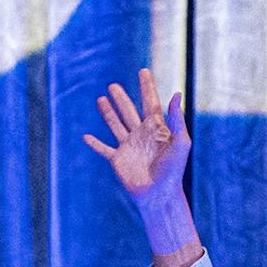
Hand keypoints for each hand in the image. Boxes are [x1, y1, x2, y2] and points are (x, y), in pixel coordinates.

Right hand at [84, 68, 200, 266]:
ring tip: (101, 99)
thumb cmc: (173, 171)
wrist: (159, 195)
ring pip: (115, 125)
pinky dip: (94, 144)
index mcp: (156, 130)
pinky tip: (85, 137)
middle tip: (113, 85)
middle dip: (121, 99)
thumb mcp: (180, 143)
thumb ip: (177, 120)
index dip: (147, 87)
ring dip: (108, 113)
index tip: (144, 71)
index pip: (150, 103)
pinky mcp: (118, 160)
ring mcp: (129, 147)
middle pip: (129, 112)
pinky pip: (104, 149)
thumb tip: (176, 94)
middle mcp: (141, 136)